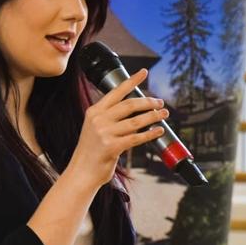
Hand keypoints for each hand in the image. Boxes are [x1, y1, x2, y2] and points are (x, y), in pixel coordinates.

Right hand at [70, 68, 168, 186]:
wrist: (82, 172)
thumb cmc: (92, 151)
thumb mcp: (95, 127)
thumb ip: (109, 116)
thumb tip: (135, 108)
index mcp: (95, 111)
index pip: (116, 91)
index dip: (132, 81)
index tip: (144, 72)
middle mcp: (98, 119)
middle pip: (129, 105)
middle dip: (148, 102)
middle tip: (160, 102)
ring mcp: (104, 133)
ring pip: (136, 121)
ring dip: (153, 116)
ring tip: (164, 114)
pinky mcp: (112, 147)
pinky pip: (136, 138)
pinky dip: (150, 133)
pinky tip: (159, 130)